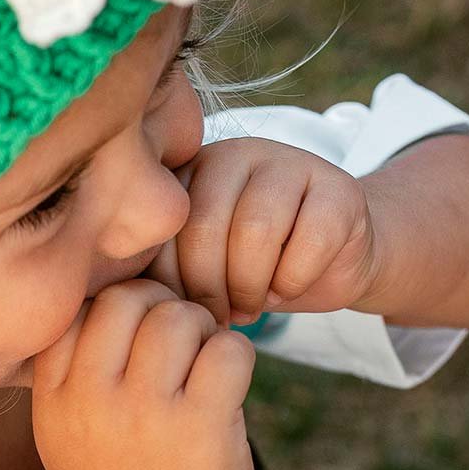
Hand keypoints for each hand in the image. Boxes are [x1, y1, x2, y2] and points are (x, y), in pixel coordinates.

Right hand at [31, 280, 256, 469]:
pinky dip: (237, 355)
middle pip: (124, 299)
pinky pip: (228, 348)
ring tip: (205, 361)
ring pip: (178, 316)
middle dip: (160, 305)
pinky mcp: (202, 426)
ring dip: (202, 329)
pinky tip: (230, 383)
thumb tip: (116, 297)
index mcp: (52, 401)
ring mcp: (145, 413)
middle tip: (179, 338)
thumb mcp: (67, 439)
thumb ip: (74, 375)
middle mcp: (90, 401)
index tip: (135, 333)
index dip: (112, 306)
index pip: (74, 310)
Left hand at [146, 138, 380, 326]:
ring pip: (256, 232)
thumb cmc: (246, 269)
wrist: (328, 262)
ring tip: (249, 306)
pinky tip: (285, 288)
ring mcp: (290, 162)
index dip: (169, 280)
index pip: (163, 225)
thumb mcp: (195, 264)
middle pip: (205, 227)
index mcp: (188, 168)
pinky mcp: (340, 188)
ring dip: (250, 287)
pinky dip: (293, 280)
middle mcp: (235, 153)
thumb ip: (162, 263)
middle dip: (208, 288)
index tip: (182, 309)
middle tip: (219, 316)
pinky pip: (309, 242)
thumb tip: (128, 298)